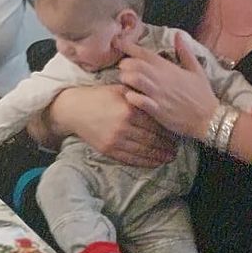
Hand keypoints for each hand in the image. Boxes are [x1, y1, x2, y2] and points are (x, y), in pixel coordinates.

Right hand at [47, 84, 176, 167]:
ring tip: (170, 156)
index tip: (177, 132)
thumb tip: (159, 100)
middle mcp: (124, 126)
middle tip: (177, 147)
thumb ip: (138, 96)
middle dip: (167, 145)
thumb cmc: (98, 97)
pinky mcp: (108, 149)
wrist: (74, 109)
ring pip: (144, 151)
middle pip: (153, 138)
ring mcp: (116, 140)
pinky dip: (145, 162)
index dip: (168, 130)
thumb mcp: (119, 90)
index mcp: (129, 109)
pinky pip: (131, 159)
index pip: (155, 123)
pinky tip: (155, 162)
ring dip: (160, 155)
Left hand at [117, 34, 220, 140]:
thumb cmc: (202, 94)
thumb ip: (185, 52)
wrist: (209, 118)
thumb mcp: (197, 70)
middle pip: (134, 64)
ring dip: (125, 79)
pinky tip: (129, 98)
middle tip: (123, 69)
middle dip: (124, 65)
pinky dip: (131, 98)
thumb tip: (178, 35)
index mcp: (168, 67)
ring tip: (124, 82)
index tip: (117, 42)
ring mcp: (158, 94)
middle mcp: (161, 78)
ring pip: (134, 80)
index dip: (127, 46)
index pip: (144, 52)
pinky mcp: (157, 110)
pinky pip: (138, 101)